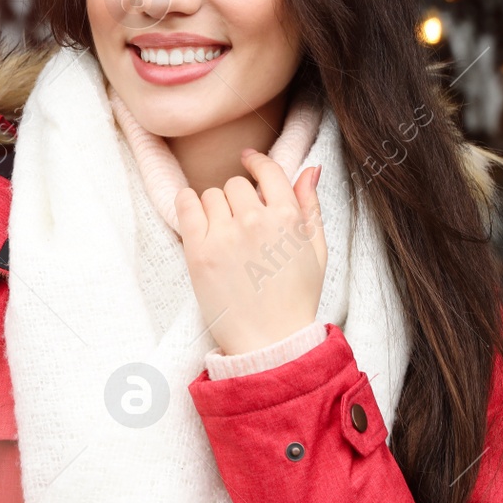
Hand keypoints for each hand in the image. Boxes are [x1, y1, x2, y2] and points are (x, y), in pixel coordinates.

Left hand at [174, 150, 326, 355]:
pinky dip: (186, 202)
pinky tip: (192, 210)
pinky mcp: (199, 251)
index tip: (247, 160)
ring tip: (222, 232)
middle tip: (239, 223)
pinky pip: (186, 205)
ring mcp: (226, 235)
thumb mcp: (316, 251)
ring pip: (211, 195)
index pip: (268, 171)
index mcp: (288, 218)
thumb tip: (310, 168)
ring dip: (214, 207)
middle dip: (237, 198)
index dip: (256, 162)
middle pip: (235, 184)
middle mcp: (257, 221)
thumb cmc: (295, 299)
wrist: (270, 341)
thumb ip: (311, 206)